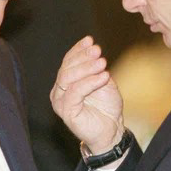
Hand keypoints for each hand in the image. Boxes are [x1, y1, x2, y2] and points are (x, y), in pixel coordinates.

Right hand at [50, 36, 123, 152]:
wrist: (111, 130)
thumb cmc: (106, 107)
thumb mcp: (103, 81)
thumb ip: (95, 68)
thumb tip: (92, 48)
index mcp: (65, 82)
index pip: (67, 61)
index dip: (77, 50)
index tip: (90, 40)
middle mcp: (59, 91)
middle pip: (66, 68)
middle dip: (82, 57)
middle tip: (98, 51)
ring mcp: (60, 101)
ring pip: (68, 78)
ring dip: (86, 68)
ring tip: (102, 63)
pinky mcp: (66, 112)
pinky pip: (75, 92)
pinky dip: (90, 82)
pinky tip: (104, 77)